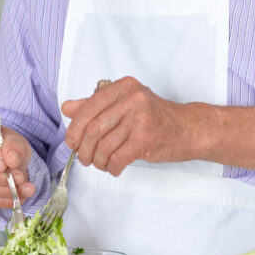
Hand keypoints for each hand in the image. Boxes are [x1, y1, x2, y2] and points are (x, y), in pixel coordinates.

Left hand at [60, 77, 191, 175]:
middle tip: (84, 158)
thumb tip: (67, 107)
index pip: (88, 108)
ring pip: (103, 146)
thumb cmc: (156, 117)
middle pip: (93, 129)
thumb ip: (95, 104)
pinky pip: (117, 158)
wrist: (188, 129)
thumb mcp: (125, 103)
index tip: (72, 141)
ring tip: (101, 163)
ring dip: (98, 161)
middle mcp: (132, 98)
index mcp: (124, 86)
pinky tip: (115, 167)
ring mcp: (140, 118)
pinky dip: (112, 167)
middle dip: (84, 149)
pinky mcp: (146, 139)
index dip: (74, 128)